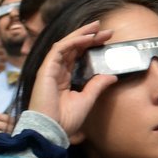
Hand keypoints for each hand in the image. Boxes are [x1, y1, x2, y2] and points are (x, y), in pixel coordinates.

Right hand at [28, 21, 116, 138]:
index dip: (90, 46)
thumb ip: (97, 85)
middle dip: (88, 36)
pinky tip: (87, 38)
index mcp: (64, 78)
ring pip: (66, 45)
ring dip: (81, 35)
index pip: (78, 56)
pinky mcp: (46, 69)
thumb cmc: (66, 120)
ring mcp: (50, 69)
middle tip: (105, 29)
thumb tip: (112, 75)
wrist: (52, 130)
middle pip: (73, 48)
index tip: (106, 39)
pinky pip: (59, 49)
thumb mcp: (87, 99)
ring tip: (97, 27)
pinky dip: (73, 42)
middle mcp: (56, 71)